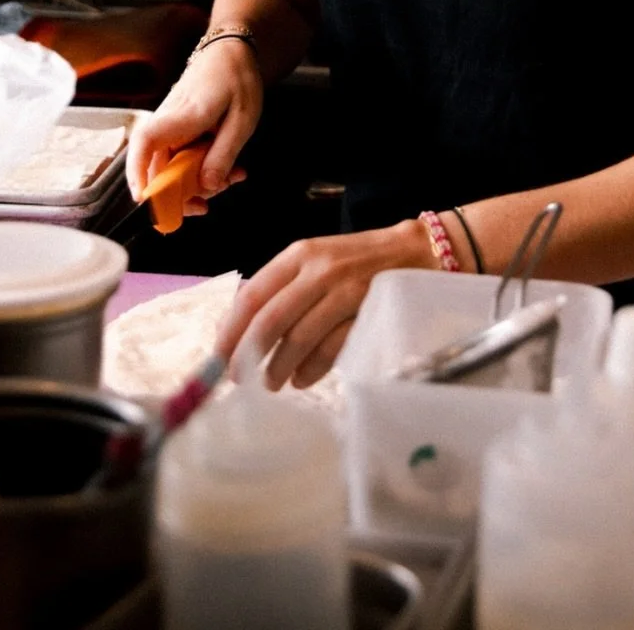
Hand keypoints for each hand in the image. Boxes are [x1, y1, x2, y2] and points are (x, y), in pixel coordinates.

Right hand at [126, 40, 262, 207]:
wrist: (230, 51)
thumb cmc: (236, 79)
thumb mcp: (242, 120)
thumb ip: (224, 154)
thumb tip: (206, 187)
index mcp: (182, 115)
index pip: (145, 141)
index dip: (137, 172)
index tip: (143, 198)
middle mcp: (168, 122)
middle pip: (156, 168)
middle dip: (179, 195)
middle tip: (207, 203)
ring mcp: (170, 128)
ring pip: (170, 169)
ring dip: (197, 184)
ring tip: (231, 179)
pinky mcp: (177, 132)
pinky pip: (181, 159)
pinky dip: (202, 170)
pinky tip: (229, 170)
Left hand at [216, 219, 437, 389]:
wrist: (416, 251)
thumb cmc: (356, 261)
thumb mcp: (317, 261)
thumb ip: (282, 288)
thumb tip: (237, 330)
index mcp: (300, 254)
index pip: (254, 294)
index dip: (231, 329)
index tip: (218, 356)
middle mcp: (320, 270)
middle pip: (271, 320)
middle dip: (249, 355)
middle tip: (238, 379)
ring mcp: (346, 291)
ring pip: (299, 338)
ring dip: (279, 368)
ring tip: (271, 383)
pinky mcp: (368, 313)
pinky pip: (331, 349)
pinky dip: (311, 370)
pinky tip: (302, 379)